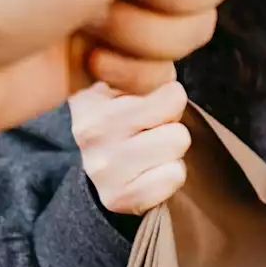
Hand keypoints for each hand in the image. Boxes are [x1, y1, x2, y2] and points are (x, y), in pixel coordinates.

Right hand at [71, 81, 191, 215]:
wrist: (111, 176)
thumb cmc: (132, 120)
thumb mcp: (133, 84)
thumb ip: (144, 69)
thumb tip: (161, 73)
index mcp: (88, 93)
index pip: (148, 73)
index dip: (164, 88)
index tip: (146, 98)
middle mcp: (87, 128)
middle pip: (173, 104)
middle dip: (171, 117)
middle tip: (151, 129)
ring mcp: (100, 166)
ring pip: (178, 139)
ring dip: (173, 146)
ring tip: (151, 149)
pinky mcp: (117, 198)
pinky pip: (175, 174)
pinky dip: (172, 173)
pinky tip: (151, 172)